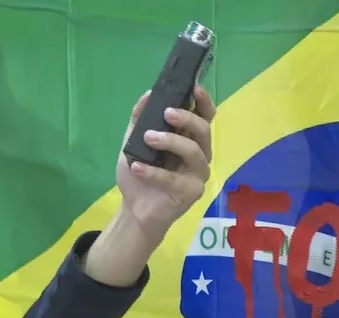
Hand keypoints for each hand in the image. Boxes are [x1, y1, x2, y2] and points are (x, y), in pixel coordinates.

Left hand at [115, 86, 215, 240]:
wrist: (135, 208)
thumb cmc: (140, 174)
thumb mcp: (133, 142)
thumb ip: (140, 120)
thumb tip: (148, 94)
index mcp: (189, 140)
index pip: (204, 118)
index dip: (203, 102)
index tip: (194, 88)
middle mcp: (199, 154)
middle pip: (203, 131)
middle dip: (187, 119)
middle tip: (167, 113)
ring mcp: (198, 174)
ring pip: (194, 152)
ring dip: (171, 142)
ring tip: (148, 138)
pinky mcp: (192, 192)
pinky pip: (175, 179)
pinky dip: (154, 172)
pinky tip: (136, 167)